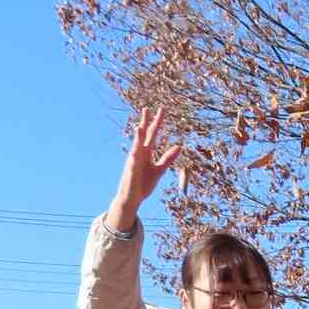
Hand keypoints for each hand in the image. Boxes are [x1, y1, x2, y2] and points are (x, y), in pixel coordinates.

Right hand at [108, 106, 182, 230]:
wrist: (132, 198)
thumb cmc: (143, 183)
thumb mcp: (159, 170)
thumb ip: (167, 159)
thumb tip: (179, 146)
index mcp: (146, 153)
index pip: (152, 135)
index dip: (156, 123)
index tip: (161, 110)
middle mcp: (138, 155)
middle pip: (142, 137)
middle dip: (144, 123)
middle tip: (146, 109)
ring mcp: (133, 164)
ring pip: (135, 149)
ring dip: (137, 139)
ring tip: (138, 128)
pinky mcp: (130, 175)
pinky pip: (131, 168)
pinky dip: (132, 162)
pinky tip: (133, 157)